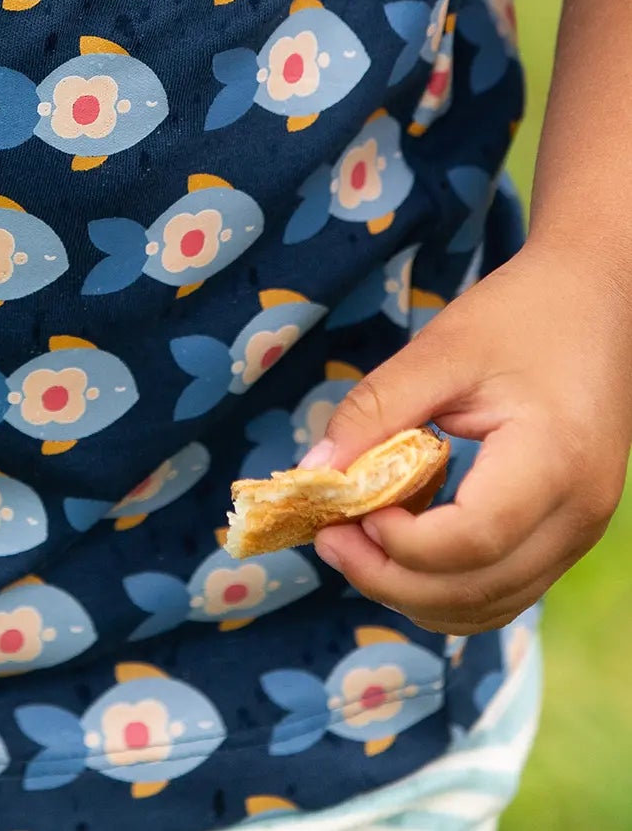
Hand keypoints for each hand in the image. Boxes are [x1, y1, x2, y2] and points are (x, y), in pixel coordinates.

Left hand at [302, 242, 631, 634]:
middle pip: (477, 590)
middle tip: (327, 538)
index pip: (472, 538)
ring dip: (413, 590)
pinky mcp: (566, 534)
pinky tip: (402, 537)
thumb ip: (375, 411)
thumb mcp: (439, 350)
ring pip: (489, 604)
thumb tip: (314, 472)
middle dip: (389, 579)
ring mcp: (579, 532)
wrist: (594, 302)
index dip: (400, 542)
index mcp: (553, 460)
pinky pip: (502, 587)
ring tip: (355, 540)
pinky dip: (445, 583)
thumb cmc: (519, 315)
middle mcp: (577, 514)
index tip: (345, 512)